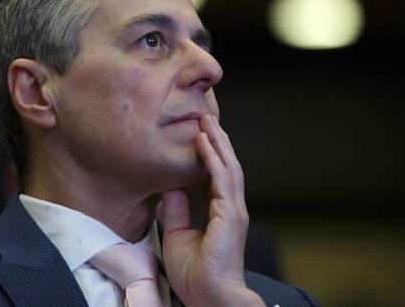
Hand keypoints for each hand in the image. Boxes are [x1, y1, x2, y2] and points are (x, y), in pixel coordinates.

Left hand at [158, 114, 263, 305]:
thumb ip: (176, 210)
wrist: (209, 295)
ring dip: (217, 142)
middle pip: (226, 164)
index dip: (210, 153)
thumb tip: (170, 187)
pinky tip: (204, 142)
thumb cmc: (196, 274)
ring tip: (206, 120)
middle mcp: (232, 206)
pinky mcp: (231, 213)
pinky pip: (221, 179)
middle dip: (216, 140)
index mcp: (222, 211)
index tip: (200, 134)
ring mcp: (234, 209)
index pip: (217, 175)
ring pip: (228, 166)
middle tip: (205, 116)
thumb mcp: (177, 235)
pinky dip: (212, 159)